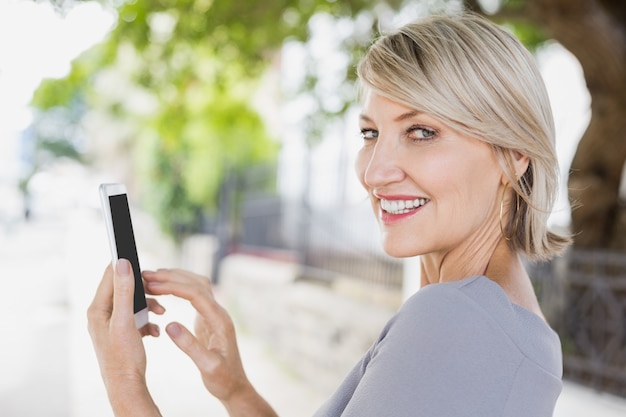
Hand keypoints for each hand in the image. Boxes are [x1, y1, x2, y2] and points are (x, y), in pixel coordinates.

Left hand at [87, 259, 164, 415]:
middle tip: (158, 291)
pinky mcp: (122, 333)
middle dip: (143, 289)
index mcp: (97, 309)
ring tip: (161, 312)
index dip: (126, 265)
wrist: (127, 385)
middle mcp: (102, 314)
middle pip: (124, 288)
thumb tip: (122, 263)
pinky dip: (148, 320)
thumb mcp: (125, 320)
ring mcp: (112, 324)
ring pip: (133, 303)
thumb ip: (124, 292)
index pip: (109, 275)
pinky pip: (137, 318)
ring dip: (149, 305)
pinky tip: (155, 330)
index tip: (143, 261)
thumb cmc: (123, 356)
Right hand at [142, 268, 277, 415]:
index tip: (153, 284)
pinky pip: (195, 295)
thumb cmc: (223, 378)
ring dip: (177, 278)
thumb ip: (190, 346)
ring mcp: (214, 314)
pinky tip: (165, 289)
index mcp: (219, 321)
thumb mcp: (208, 366)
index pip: (197, 294)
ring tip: (153, 278)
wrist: (235, 385)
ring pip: (197, 286)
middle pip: (197, 284)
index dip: (174, 287)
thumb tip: (170, 325)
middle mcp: (219, 313)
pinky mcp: (208, 318)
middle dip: (173, 277)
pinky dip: (180, 287)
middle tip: (147, 275)